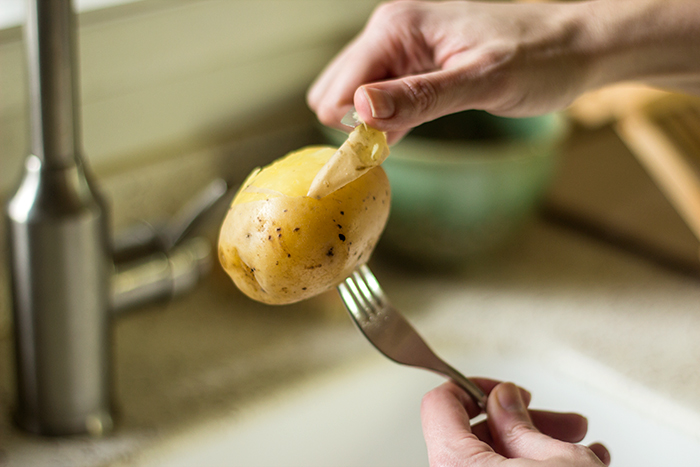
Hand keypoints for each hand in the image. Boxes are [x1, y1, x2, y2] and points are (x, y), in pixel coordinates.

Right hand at [308, 0, 699, 143]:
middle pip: (336, 90)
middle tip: (392, 143)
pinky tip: (402, 136)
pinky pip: (380, 103)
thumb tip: (358, 110)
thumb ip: (418, 97)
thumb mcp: (481, 82)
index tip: (373, 155)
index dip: (351, 125)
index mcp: (398, 26)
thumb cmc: (540, 58)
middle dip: (354, 125)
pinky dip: (384, 125)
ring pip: (354, 99)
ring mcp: (402, 52)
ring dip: (368, 128)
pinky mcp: (415, 70)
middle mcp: (392, 33)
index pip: (340, 84)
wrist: (577, 47)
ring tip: (401, 139)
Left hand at [421, 380, 610, 465]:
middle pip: (474, 436)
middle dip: (524, 424)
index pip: (440, 405)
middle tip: (561, 421)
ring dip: (537, 449)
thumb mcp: (558, 462)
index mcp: (456, 466)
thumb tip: (504, 397)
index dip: (474, 388)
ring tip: (582, 448)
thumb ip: (520, 422)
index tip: (505, 390)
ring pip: (492, 463)